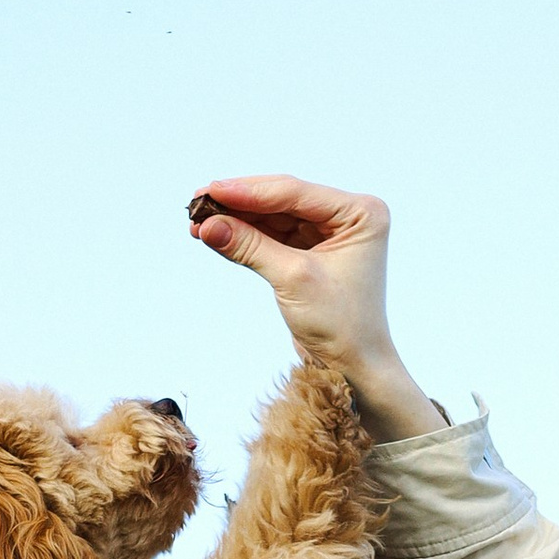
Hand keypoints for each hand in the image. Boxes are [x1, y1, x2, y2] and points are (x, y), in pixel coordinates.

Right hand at [186, 176, 441, 439]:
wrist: (355, 367)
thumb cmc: (342, 326)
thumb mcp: (293, 279)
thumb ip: (250, 246)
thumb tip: (207, 224)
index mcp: (360, 212)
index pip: (295, 193)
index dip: (248, 191)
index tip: (210, 190)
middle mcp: (348, 216)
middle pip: (282, 200)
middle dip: (238, 203)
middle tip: (197, 200)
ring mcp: (330, 233)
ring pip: (273, 216)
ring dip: (236, 218)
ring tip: (197, 219)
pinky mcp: (312, 251)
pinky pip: (272, 235)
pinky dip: (244, 236)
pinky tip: (215, 232)